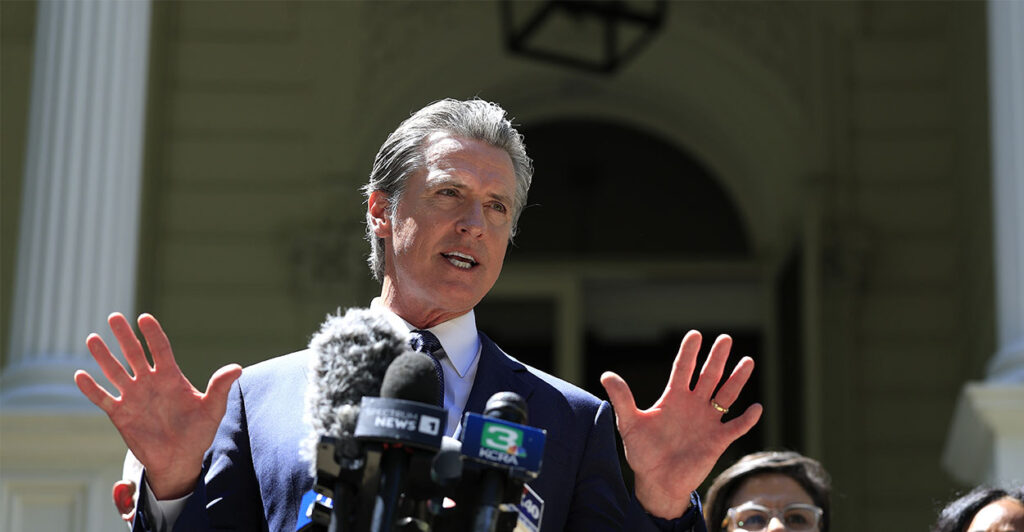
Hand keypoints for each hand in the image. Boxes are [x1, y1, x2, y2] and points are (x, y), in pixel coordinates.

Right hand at [74, 313, 241, 498]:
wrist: (180, 459)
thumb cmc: (199, 432)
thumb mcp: (213, 409)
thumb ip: (220, 387)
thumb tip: (237, 368)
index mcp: (171, 377)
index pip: (161, 349)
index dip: (153, 334)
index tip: (144, 318)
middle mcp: (150, 382)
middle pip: (134, 355)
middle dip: (125, 336)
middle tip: (114, 317)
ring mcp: (134, 397)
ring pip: (115, 372)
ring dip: (104, 357)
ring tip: (92, 338)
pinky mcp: (121, 414)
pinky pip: (103, 399)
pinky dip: (92, 389)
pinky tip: (80, 375)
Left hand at [600, 330, 761, 518]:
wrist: (657, 481)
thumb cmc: (642, 451)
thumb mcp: (629, 423)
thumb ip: (622, 399)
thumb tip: (606, 375)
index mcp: (673, 398)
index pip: (683, 369)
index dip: (689, 352)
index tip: (695, 335)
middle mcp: (693, 405)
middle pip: (708, 376)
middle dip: (717, 358)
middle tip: (725, 338)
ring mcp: (707, 421)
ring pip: (726, 395)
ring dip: (737, 380)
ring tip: (747, 361)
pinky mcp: (718, 441)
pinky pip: (736, 427)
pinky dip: (747, 419)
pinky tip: (756, 408)